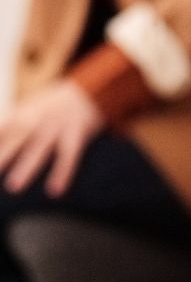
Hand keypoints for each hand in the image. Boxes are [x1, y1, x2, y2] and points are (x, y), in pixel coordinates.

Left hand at [0, 80, 103, 194]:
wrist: (89, 91)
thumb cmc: (56, 105)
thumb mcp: (31, 106)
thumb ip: (13, 120)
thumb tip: (0, 134)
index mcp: (24, 111)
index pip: (2, 127)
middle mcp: (38, 117)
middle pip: (16, 137)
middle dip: (1, 155)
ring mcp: (57, 125)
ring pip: (39, 148)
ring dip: (25, 167)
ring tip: (13, 187)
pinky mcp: (77, 133)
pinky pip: (69, 155)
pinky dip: (62, 172)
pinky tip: (55, 191)